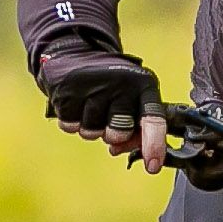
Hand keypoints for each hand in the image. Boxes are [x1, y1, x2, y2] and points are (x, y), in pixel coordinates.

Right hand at [37, 43, 169, 172]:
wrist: (75, 54)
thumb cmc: (111, 85)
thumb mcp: (132, 99)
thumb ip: (135, 128)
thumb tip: (119, 150)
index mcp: (144, 84)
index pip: (154, 119)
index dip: (154, 145)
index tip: (152, 167)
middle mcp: (121, 81)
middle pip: (118, 133)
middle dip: (112, 134)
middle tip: (107, 118)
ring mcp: (94, 84)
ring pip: (92, 132)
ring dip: (90, 128)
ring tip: (90, 105)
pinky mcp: (68, 90)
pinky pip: (70, 126)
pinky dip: (72, 121)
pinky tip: (75, 104)